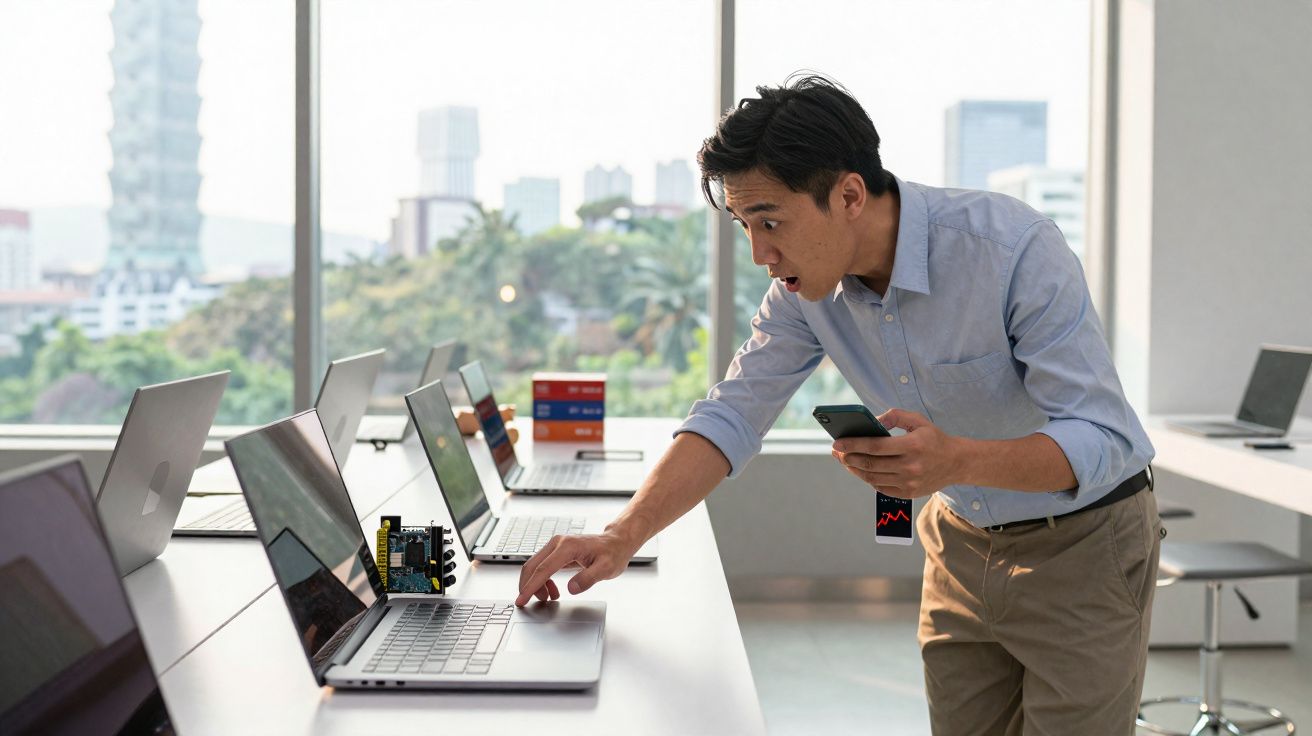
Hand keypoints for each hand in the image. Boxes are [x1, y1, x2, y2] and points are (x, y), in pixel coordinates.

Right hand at [515, 528, 639, 606]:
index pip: (543, 569)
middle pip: (532, 566)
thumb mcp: (606, 569)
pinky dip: (542, 581)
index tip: (521, 600)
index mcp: (567, 546)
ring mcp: (556, 546)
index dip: (530, 587)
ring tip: (550, 598)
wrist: (616, 542)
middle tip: (527, 603)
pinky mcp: (556, 552)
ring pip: (535, 567)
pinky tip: (553, 591)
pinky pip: (542, 567)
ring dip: (536, 585)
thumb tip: (571, 589)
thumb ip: (588, 578)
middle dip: (527, 586)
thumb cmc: (612, 553)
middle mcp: (558, 543)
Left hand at [830, 408, 962, 498]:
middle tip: (836, 451)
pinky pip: (881, 487)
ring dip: (855, 469)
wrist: (956, 463)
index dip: (853, 445)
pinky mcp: (908, 493)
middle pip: (870, 464)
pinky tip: (861, 470)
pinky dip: (868, 479)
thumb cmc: (934, 438)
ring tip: (845, 460)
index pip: (875, 446)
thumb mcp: (917, 420)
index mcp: (912, 446)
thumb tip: (871, 421)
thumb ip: (894, 416)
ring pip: (872, 478)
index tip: (837, 443)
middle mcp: (910, 467)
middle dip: (848, 457)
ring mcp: (909, 483)